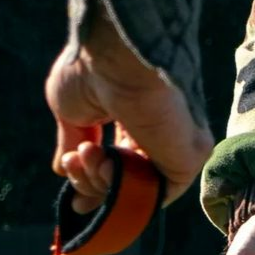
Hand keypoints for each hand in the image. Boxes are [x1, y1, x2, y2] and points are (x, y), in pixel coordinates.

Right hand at [45, 6, 212, 214]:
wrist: (117, 53)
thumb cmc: (92, 69)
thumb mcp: (70, 108)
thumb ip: (72, 140)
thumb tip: (64, 168)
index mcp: (134, 115)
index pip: (117, 162)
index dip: (92, 181)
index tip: (75, 200)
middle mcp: (158, 131)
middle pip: (125, 180)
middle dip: (91, 182)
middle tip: (75, 161)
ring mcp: (175, 144)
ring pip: (138, 190)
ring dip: (102, 183)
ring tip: (88, 154)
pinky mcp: (190, 155)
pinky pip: (159, 192)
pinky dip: (126, 189)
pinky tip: (107, 164)